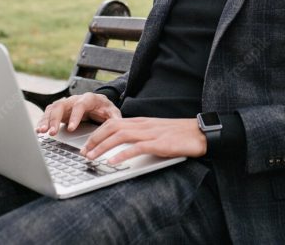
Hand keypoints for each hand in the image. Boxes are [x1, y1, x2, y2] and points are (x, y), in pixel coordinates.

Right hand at [36, 93, 120, 134]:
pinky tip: (39, 130)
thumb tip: (117, 125)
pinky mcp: (60, 111)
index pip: (80, 105)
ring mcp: (66, 104)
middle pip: (62, 105)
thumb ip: (114, 118)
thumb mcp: (113, 113)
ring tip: (42, 132)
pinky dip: (43, 121)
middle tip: (52, 132)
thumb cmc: (105, 109)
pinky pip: (49, 113)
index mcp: (89, 98)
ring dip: (46, 120)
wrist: (99, 105)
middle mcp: (75, 99)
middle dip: (55, 119)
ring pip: (53, 108)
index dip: (74, 116)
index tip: (71, 128)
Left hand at [79, 117, 206, 164]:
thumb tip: (125, 146)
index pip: (113, 122)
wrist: (201, 133)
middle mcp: (143, 125)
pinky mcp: (159, 144)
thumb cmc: (180, 134)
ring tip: (92, 157)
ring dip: (102, 147)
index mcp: (142, 121)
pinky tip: (112, 162)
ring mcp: (151, 133)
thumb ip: (142, 135)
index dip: (97, 133)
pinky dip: (122, 155)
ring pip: (120, 136)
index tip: (87, 144)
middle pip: (112, 127)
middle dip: (94, 139)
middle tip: (83, 152)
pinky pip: (136, 148)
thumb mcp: (157, 132)